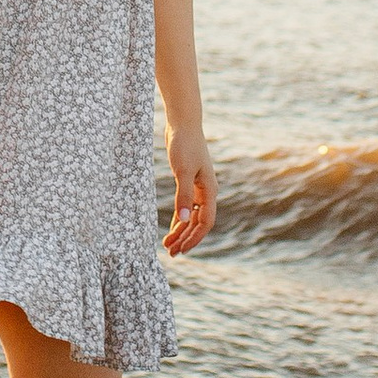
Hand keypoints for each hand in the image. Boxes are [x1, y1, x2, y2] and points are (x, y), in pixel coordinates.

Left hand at [164, 124, 214, 257]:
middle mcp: (207, 192)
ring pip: (191, 216)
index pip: (205, 222)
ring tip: (168, 245)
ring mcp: (199, 188)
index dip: (194, 238)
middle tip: (171, 253)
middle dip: (186, 238)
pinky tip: (171, 229)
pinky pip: (186, 207)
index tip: (181, 250)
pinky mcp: (189, 182)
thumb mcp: (182, 171)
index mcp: (210, 190)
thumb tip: (183, 221)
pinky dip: (179, 218)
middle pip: (198, 223)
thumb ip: (183, 196)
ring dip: (181, 231)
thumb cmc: (184, 145)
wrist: (183, 124)